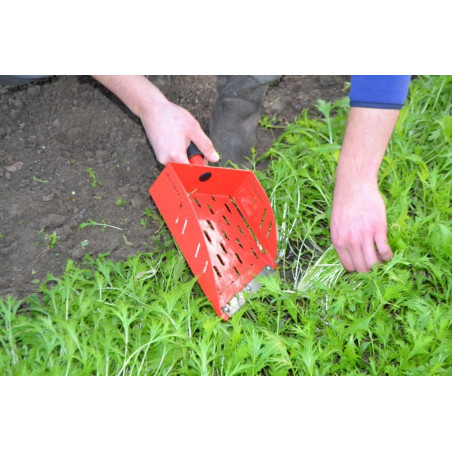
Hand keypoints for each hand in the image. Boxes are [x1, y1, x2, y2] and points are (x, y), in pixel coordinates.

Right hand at [91, 75, 218, 165]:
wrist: (152, 109)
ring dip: (186, 156)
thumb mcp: (193, 129)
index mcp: (176, 155)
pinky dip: (179, 154)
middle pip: (186, 169)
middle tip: (195, 146)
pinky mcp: (159, 155)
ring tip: (184, 140)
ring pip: (180, 164)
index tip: (206, 163)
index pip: (192, 172)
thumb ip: (205, 145)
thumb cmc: (171, 116)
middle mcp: (167, 160)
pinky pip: (173, 160)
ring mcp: (161, 159)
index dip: (201, 169)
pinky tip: (177, 140)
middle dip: (194, 161)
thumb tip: (215, 158)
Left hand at [330, 106, 398, 272]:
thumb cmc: (344, 203)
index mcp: (338, 241)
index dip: (356, 268)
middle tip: (374, 265)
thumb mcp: (336, 224)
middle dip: (368, 270)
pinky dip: (388, 256)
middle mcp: (350, 241)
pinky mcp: (378, 229)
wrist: (354, 186)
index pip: (348, 265)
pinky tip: (388, 254)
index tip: (362, 265)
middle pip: (361, 267)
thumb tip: (349, 254)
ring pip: (373, 262)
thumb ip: (342, 239)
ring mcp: (364, 236)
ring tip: (381, 261)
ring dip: (379, 265)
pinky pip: (384, 250)